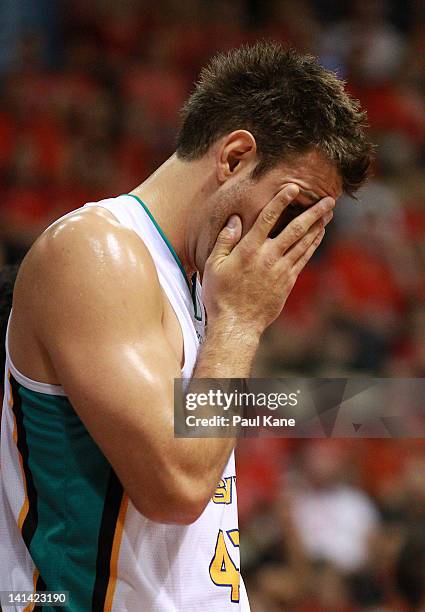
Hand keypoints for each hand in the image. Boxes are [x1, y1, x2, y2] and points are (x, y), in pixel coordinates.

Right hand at [202, 183, 334, 335]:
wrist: (236, 324)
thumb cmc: (220, 295)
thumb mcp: (214, 265)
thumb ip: (225, 240)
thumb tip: (235, 219)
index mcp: (249, 249)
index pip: (268, 218)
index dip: (281, 200)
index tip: (293, 187)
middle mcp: (268, 256)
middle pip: (295, 228)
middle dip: (313, 212)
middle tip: (328, 200)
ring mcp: (281, 270)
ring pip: (304, 243)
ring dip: (318, 226)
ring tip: (328, 213)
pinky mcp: (288, 282)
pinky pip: (304, 258)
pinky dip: (313, 244)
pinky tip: (318, 235)